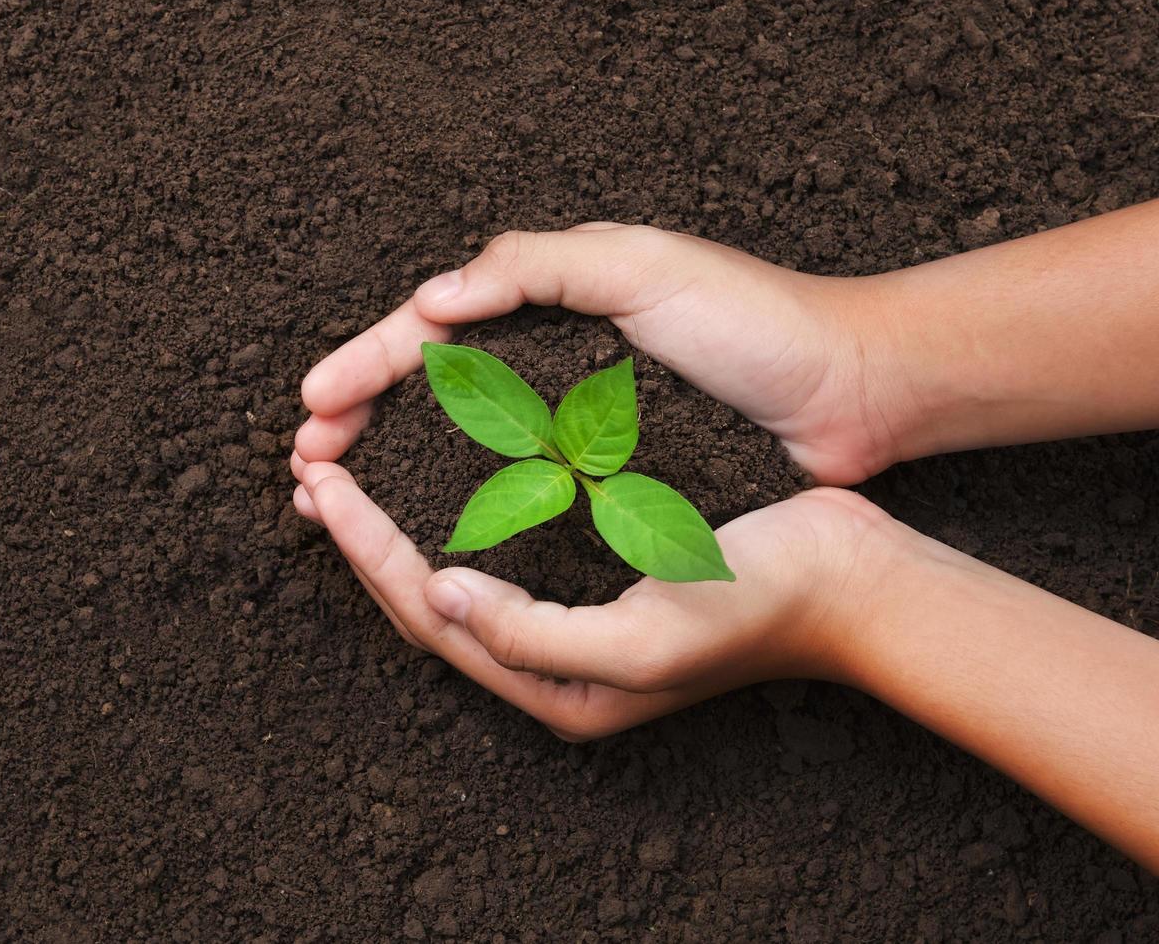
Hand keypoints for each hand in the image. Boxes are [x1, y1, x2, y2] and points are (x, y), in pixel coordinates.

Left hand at [294, 460, 895, 739]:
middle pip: (426, 600)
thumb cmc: (755, 609)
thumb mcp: (639, 638)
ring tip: (344, 475)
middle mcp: (551, 659)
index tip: (323, 485)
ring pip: (454, 571)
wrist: (849, 581)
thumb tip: (436, 594)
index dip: (368, 550)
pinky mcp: (594, 574)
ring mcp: (572, 618)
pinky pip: (499, 542)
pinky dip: (452, 505)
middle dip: (363, 538)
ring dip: (396, 523)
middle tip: (309, 473)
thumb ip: (529, 632)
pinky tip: (431, 470)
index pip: (428, 616)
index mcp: (553, 687)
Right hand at [296, 223, 910, 486]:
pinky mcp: (611, 472)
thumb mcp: (643, 267)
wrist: (854, 395)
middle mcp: (554, 363)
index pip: (430, 334)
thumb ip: (535, 268)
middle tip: (306, 466)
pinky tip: (428, 523)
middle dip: (359, 420)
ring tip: (337, 497)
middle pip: (429, 390)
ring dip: (393, 465)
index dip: (364, 368)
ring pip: (460, 441)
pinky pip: (516, 484)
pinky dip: (460, 499)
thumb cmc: (757, 325)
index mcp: (549, 303)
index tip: (312, 411)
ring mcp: (579, 421)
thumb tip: (429, 304)